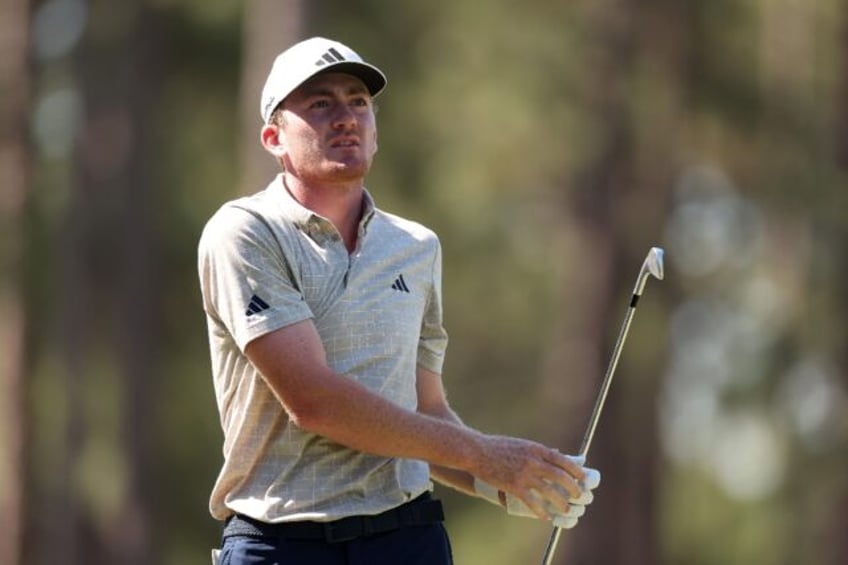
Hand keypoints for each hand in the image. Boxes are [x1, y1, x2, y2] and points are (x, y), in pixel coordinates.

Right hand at [475, 453, 600, 528]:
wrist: (476, 451)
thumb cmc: (497, 447)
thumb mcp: (520, 444)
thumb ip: (536, 452)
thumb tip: (554, 455)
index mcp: (535, 449)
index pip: (561, 460)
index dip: (574, 469)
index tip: (582, 477)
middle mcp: (533, 461)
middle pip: (560, 476)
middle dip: (572, 487)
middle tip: (578, 495)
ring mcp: (524, 474)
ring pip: (549, 491)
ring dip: (560, 502)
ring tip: (565, 509)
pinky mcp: (514, 486)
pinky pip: (532, 501)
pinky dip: (540, 510)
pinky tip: (545, 516)